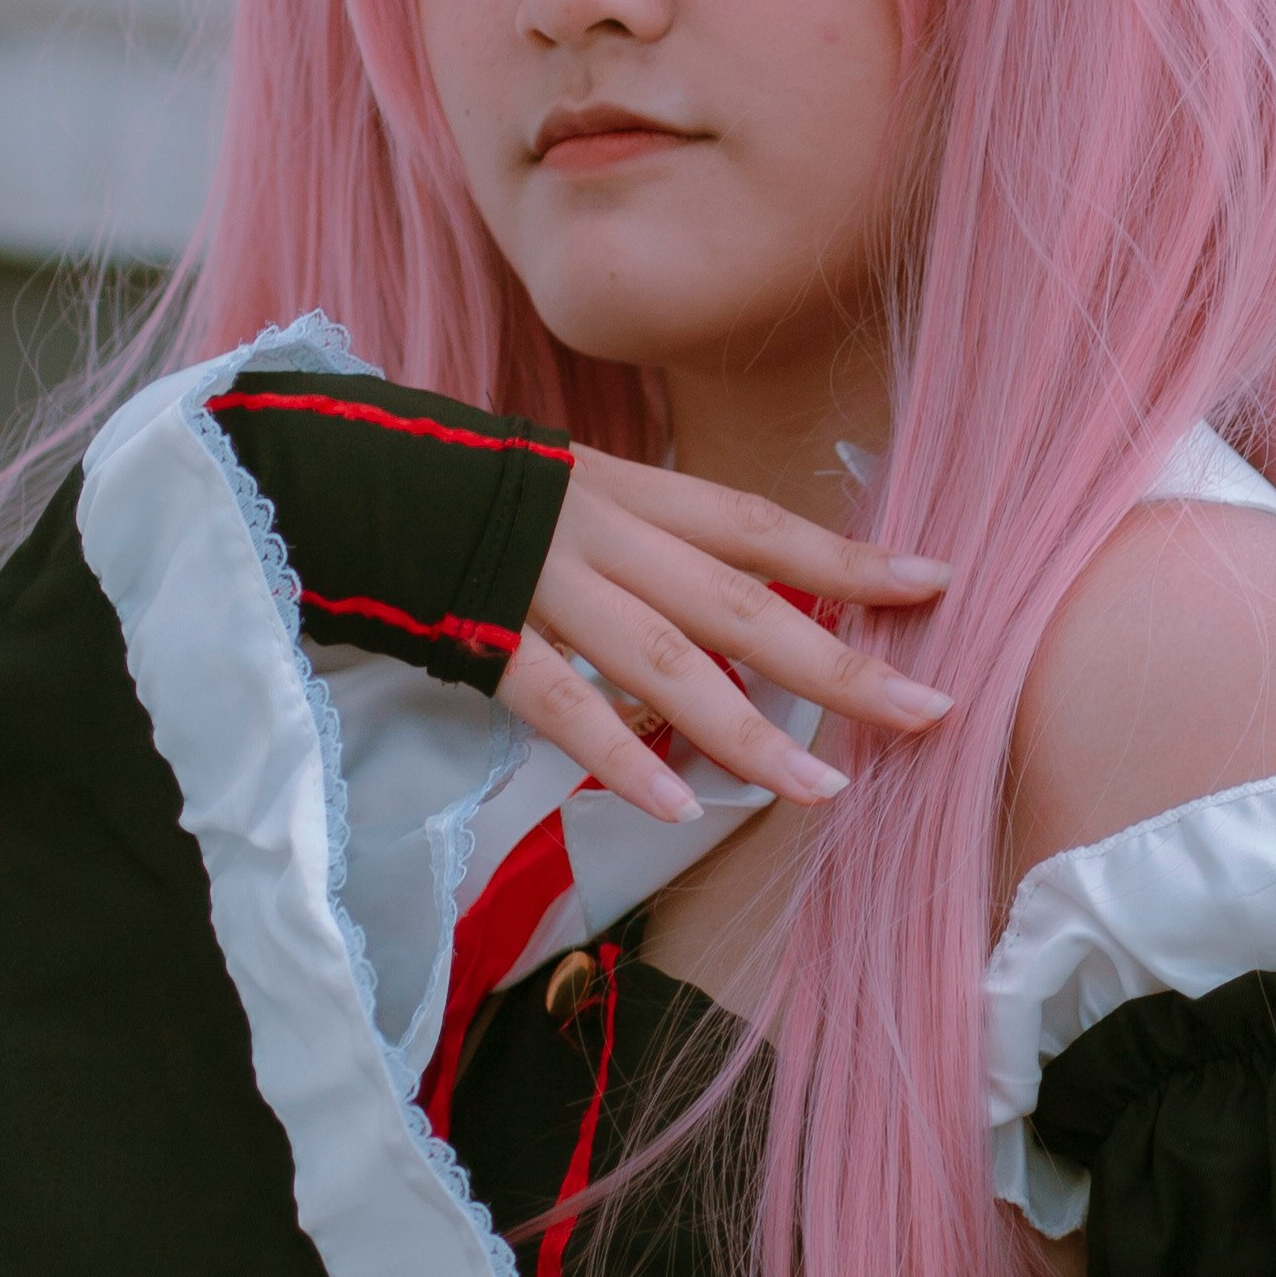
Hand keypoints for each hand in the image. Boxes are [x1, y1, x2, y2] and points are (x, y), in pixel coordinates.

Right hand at [495, 453, 955, 821]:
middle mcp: (605, 532)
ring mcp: (545, 584)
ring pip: (666, 663)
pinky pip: (563, 704)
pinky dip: (623, 755)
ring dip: (750, 729)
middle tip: (927, 710)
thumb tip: (739, 598)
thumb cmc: (467, 491)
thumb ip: (650, 540)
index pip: (762, 526)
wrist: (337, 469)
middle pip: (741, 603)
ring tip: (824, 786)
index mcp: (633, 492)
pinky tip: (681, 807)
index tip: (938, 583)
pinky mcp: (483, 634)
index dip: (849, 558)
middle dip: (838, 662)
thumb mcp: (575, 490)